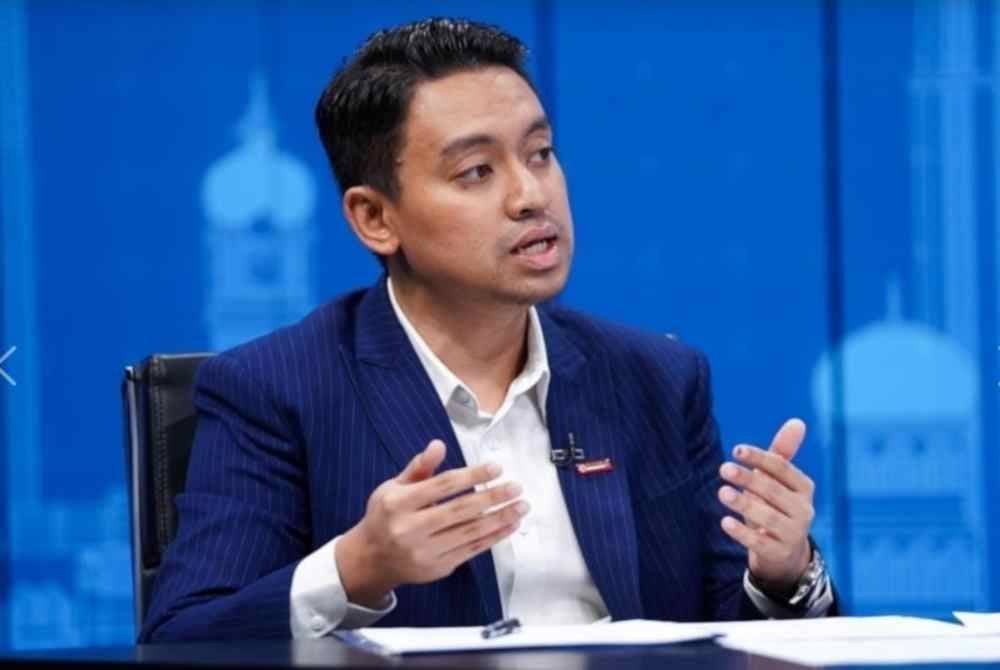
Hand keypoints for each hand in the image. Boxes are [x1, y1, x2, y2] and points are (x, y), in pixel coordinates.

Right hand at [337, 439, 527, 607]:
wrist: (371, 559)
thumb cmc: (385, 516)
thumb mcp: (393, 487)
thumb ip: (418, 467)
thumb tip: (439, 445)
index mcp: (399, 503)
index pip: (442, 486)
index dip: (472, 475)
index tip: (496, 468)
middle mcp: (411, 528)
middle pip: (460, 510)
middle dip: (492, 497)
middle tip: (516, 487)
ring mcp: (425, 551)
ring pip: (470, 532)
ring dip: (500, 518)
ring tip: (521, 506)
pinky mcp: (437, 567)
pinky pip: (471, 550)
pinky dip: (493, 537)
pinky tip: (509, 526)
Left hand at [717, 418, 814, 593]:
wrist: (785, 552)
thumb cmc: (777, 506)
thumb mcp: (779, 481)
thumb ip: (782, 453)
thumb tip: (797, 421)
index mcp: (804, 487)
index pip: (782, 468)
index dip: (760, 458)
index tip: (736, 450)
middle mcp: (804, 510)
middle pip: (774, 491)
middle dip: (749, 479)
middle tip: (724, 468)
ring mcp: (793, 534)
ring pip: (768, 517)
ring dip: (744, 504)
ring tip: (722, 492)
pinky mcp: (779, 553)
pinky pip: (760, 543)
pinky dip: (742, 533)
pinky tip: (725, 522)